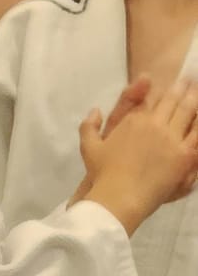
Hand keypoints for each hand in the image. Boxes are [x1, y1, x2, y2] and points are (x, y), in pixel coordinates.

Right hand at [78, 79, 197, 233]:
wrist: (121, 195)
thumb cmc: (103, 173)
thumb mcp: (89, 146)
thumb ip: (89, 125)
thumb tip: (95, 110)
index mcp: (134, 119)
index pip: (152, 99)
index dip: (161, 90)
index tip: (169, 83)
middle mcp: (154, 124)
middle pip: (173, 101)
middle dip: (183, 88)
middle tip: (191, 80)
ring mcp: (171, 139)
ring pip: (189, 114)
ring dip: (194, 100)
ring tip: (197, 91)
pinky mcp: (185, 155)